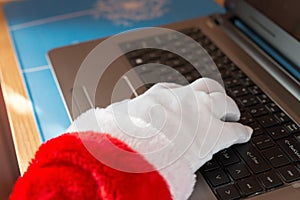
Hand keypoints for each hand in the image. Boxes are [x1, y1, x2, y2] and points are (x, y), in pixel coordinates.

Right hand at [69, 78, 251, 171]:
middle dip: (209, 91)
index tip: (182, 98)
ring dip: (228, 106)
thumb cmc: (126, 135)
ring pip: (222, 101)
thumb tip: (92, 122)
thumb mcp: (112, 122)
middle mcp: (182, 99)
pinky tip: (245, 133)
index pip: (173, 90)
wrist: (140, 146)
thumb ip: (110, 121)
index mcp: (159, 97)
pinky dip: (240, 132)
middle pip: (203, 86)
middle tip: (213, 98)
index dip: (180, 96)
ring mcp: (200, 113)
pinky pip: (234, 130)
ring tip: (232, 111)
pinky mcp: (214, 133)